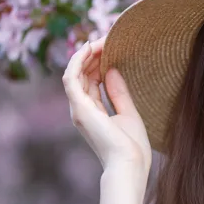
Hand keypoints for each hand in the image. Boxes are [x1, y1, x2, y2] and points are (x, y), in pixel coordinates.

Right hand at [62, 37, 151, 171]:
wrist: (130, 164)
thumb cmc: (132, 146)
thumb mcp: (128, 113)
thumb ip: (118, 93)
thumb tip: (112, 70)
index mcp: (93, 113)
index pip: (91, 80)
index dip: (99, 62)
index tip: (112, 48)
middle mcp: (82, 110)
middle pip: (82, 74)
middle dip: (93, 55)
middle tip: (108, 38)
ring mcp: (79, 109)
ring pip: (75, 72)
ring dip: (86, 54)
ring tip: (100, 39)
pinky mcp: (79, 108)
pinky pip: (71, 77)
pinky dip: (77, 61)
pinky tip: (89, 47)